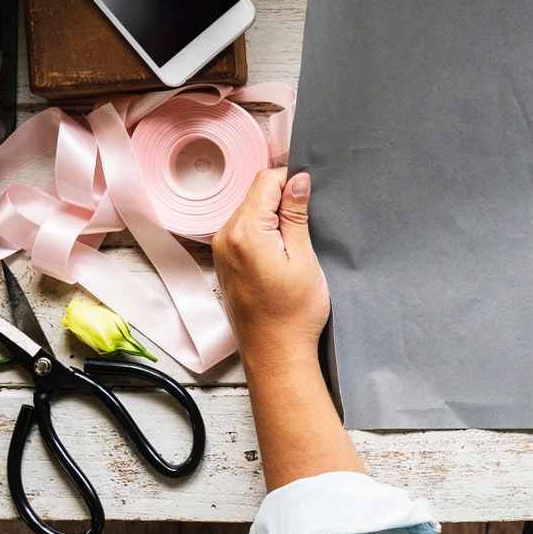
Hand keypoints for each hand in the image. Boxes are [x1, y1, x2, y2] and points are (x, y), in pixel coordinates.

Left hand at [213, 168, 330, 370]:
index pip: (266, 180)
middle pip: (255, 194)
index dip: (291, 180)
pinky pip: (244, 232)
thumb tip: (298, 180)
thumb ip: (296, 215)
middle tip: (308, 224)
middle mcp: (225, 237)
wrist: (275, 353)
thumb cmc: (293, 313)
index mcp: (245, 232)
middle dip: (282, 199)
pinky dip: (264, 233)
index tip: (311, 195)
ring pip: (250, 212)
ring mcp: (221, 250)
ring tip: (296, 244)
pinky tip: (281, 255)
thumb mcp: (304, 258)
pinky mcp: (224, 262)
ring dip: (273, 217)